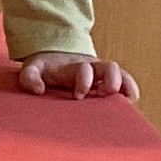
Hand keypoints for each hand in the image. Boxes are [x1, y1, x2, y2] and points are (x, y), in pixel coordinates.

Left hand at [17, 51, 139, 102]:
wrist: (57, 58)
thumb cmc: (46, 68)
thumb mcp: (33, 68)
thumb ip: (30, 77)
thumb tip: (39, 90)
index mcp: (75, 65)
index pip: (85, 69)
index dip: (84, 81)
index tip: (77, 96)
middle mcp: (94, 67)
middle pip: (110, 67)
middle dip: (110, 81)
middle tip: (102, 95)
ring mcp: (104, 74)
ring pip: (122, 74)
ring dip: (124, 86)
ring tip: (123, 102)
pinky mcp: (110, 81)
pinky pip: (126, 82)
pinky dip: (131, 90)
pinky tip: (130, 103)